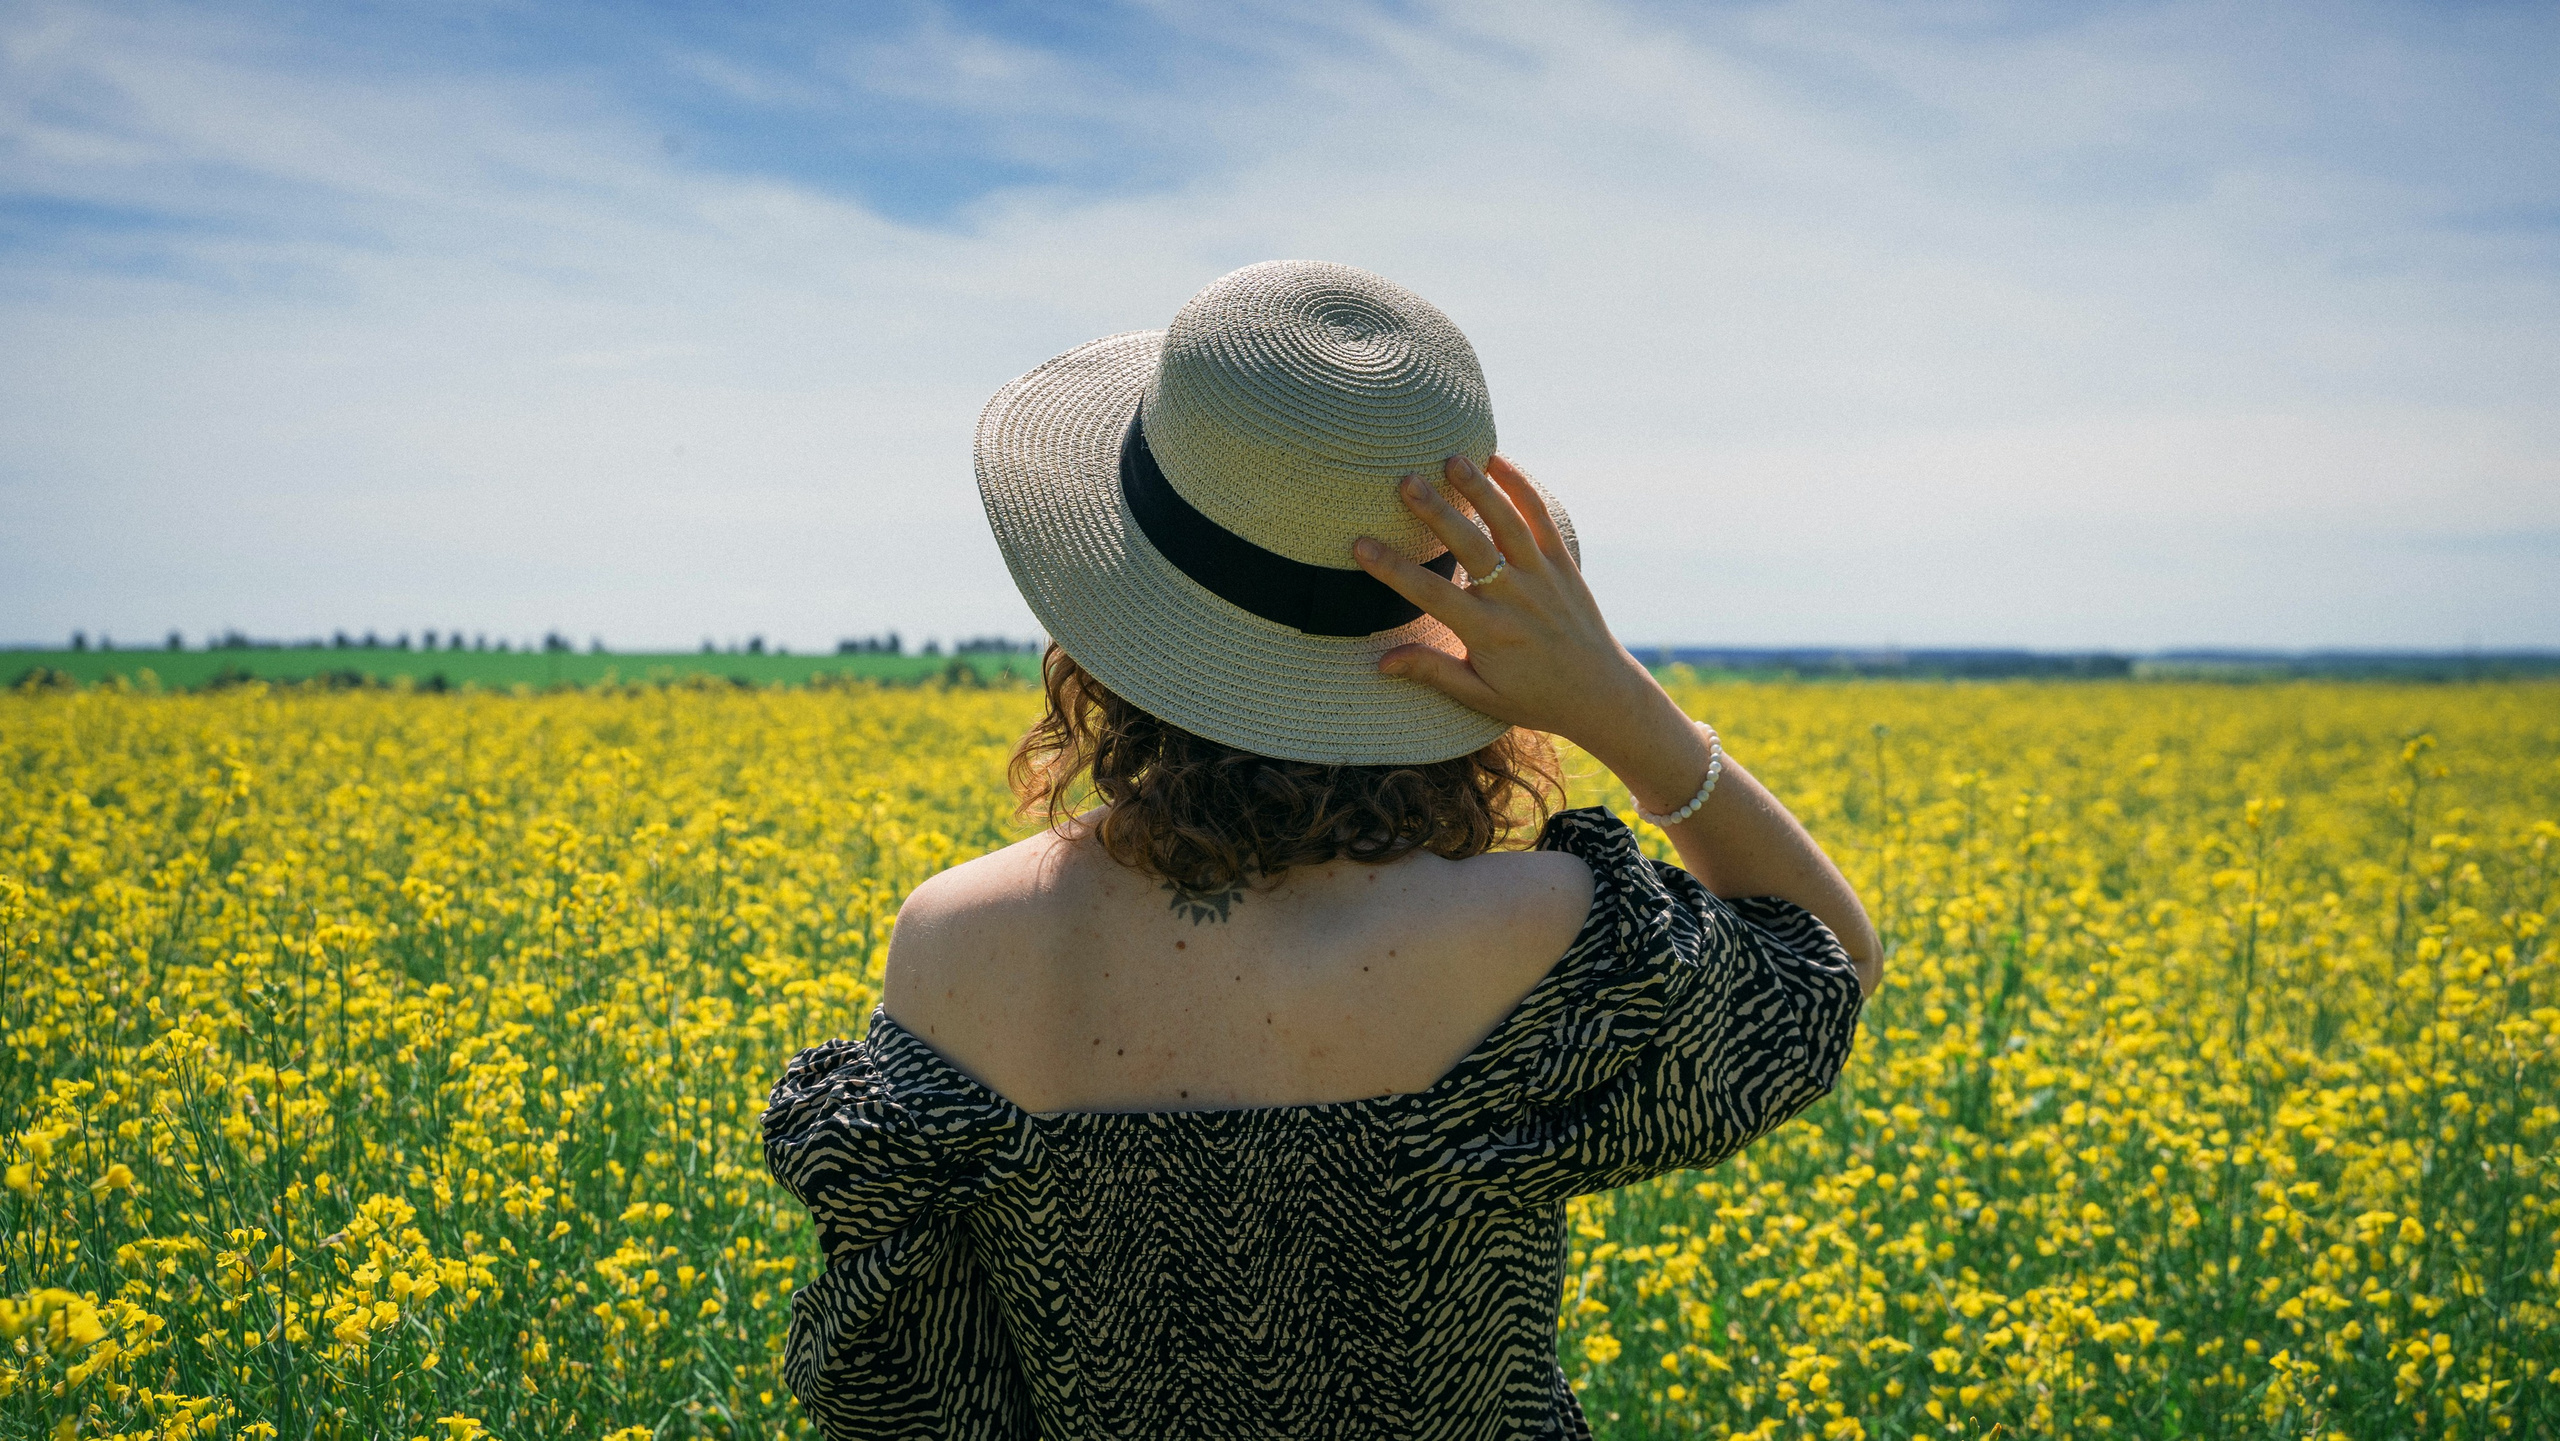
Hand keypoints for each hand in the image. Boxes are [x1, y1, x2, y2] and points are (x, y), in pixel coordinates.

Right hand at [1349, 455, 1700, 800]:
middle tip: (1405, 480)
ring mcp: (1542, 577)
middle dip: (1437, 512)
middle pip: (1469, 546)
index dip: (1392, 569)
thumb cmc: (1534, 698)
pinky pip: (1542, 519)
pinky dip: (1522, 488)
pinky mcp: (1563, 565)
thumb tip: (1380, 662)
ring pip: (1507, 524)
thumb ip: (1432, 672)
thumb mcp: (1480, 696)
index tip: (1360, 544)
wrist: (1601, 694)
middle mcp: (1515, 599)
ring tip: (1452, 457)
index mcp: (1488, 632)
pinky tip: (1499, 460)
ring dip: (1480, 488)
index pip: (1430, 595)